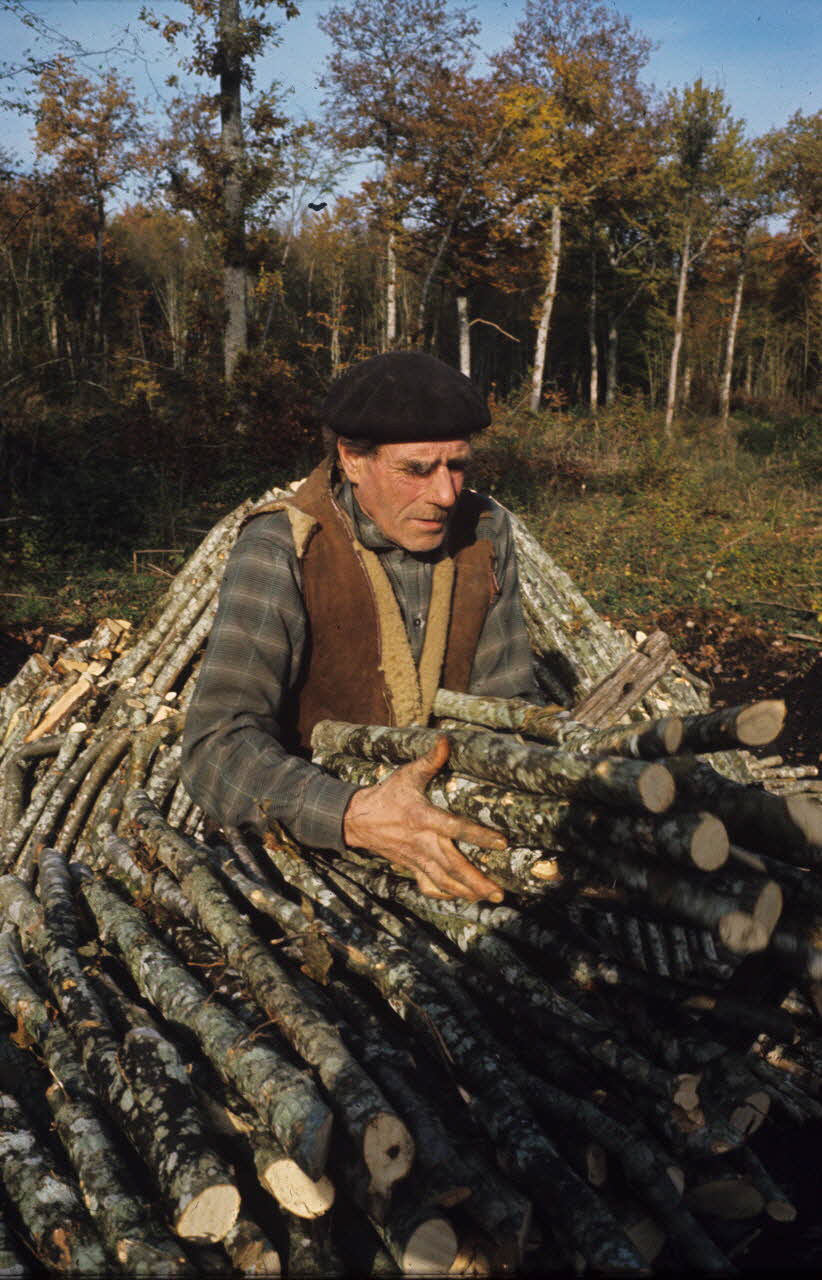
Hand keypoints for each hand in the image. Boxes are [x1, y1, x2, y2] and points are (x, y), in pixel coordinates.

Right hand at [342, 736, 505, 902]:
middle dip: (477, 881)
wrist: (358, 819)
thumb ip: (430, 760)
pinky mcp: (411, 867)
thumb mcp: (407, 774)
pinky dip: (445, 894)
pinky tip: (461, 898)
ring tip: (488, 898)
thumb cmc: (387, 795)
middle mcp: (422, 842)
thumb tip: (446, 740)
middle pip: (453, 865)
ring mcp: (417, 858)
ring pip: (444, 880)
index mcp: (424, 818)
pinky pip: (428, 885)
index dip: (479, 836)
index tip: (502, 843)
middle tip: (499, 893)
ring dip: (467, 892)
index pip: (455, 828)